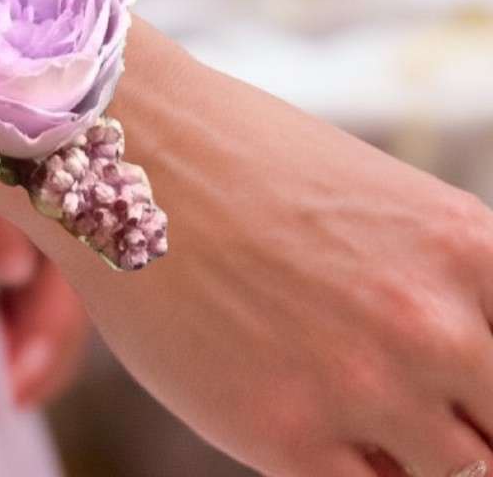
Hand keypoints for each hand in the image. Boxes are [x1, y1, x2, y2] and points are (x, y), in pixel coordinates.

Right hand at [0, 24, 492, 475]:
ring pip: (447, 476)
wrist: (128, 143)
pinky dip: (344, 465)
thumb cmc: (239, 159)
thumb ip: (433, 289)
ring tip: (341, 398)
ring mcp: (364, 385)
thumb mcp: (372, 204)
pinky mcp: (285, 433)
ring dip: (402, 448)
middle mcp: (435, 325)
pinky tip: (299, 414)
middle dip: (463, 428)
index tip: (463, 392)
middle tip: (406, 404)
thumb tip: (455, 377)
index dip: (486, 387)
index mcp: (471, 250)